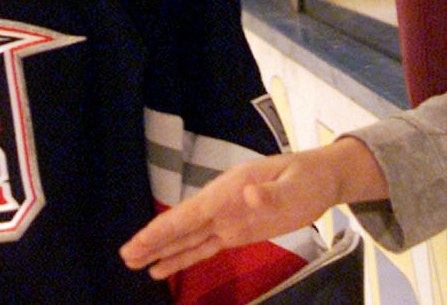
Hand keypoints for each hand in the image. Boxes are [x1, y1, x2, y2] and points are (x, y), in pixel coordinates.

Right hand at [119, 138, 385, 280]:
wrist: (321, 179)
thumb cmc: (307, 178)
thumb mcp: (294, 184)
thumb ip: (270, 193)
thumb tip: (248, 195)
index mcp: (228, 190)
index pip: (189, 214)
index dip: (162, 229)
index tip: (137, 241)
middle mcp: (221, 204)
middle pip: (181, 226)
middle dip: (153, 240)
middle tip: (125, 255)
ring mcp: (227, 219)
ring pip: (188, 238)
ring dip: (162, 250)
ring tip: (134, 263)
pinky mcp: (236, 232)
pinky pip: (204, 248)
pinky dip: (183, 258)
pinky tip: (164, 268)